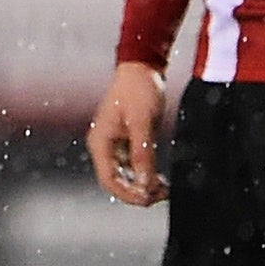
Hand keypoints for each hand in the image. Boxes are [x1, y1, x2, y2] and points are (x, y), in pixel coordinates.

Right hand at [87, 61, 170, 206]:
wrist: (142, 67)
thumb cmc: (138, 90)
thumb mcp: (142, 122)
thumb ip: (142, 154)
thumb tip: (144, 182)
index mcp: (100, 142)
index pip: (109, 180)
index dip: (128, 194)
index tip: (148, 199)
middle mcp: (103, 146)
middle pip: (116, 181)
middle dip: (137, 192)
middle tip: (160, 196)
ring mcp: (114, 144)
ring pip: (125, 175)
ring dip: (142, 184)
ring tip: (164, 189)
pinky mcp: (125, 140)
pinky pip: (133, 165)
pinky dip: (145, 173)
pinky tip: (160, 178)